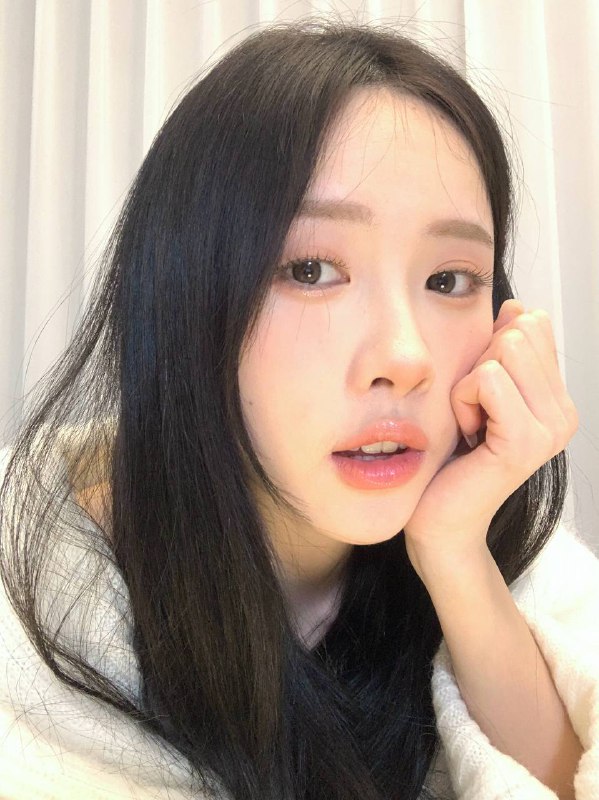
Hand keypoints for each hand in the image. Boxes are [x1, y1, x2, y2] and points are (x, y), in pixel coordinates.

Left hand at [404, 299, 578, 581]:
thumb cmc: (449, 457)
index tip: (481, 398)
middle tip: (473, 414)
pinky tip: (467, 434)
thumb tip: (514, 306)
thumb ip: (500, 350)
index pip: (532, 322)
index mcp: (556, 398)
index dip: (490, 349)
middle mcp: (563, 413)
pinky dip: (462, 399)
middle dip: (479, 364)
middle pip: (519, 330)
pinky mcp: (524, 442)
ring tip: (470, 425)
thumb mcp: (476, 391)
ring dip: (468, 384)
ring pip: (504, 349)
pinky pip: (486, 378)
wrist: (439, 519)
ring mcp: (550, 429)